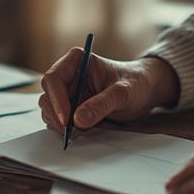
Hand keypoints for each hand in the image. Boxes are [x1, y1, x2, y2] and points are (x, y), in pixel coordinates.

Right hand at [39, 49, 178, 132]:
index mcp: (76, 60)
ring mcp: (68, 92)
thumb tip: (78, 120)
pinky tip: (81, 131)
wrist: (145, 90)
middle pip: (48, 96)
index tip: (67, 120)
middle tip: (71, 133)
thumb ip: (102, 104)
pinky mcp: (71, 107)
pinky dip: (65, 129)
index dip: (56, 100)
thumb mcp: (124, 92)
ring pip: (50, 110)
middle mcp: (69, 75)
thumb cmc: (137, 82)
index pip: (53, 78)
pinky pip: (59, 120)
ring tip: (81, 131)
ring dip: (60, 124)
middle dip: (57, 116)